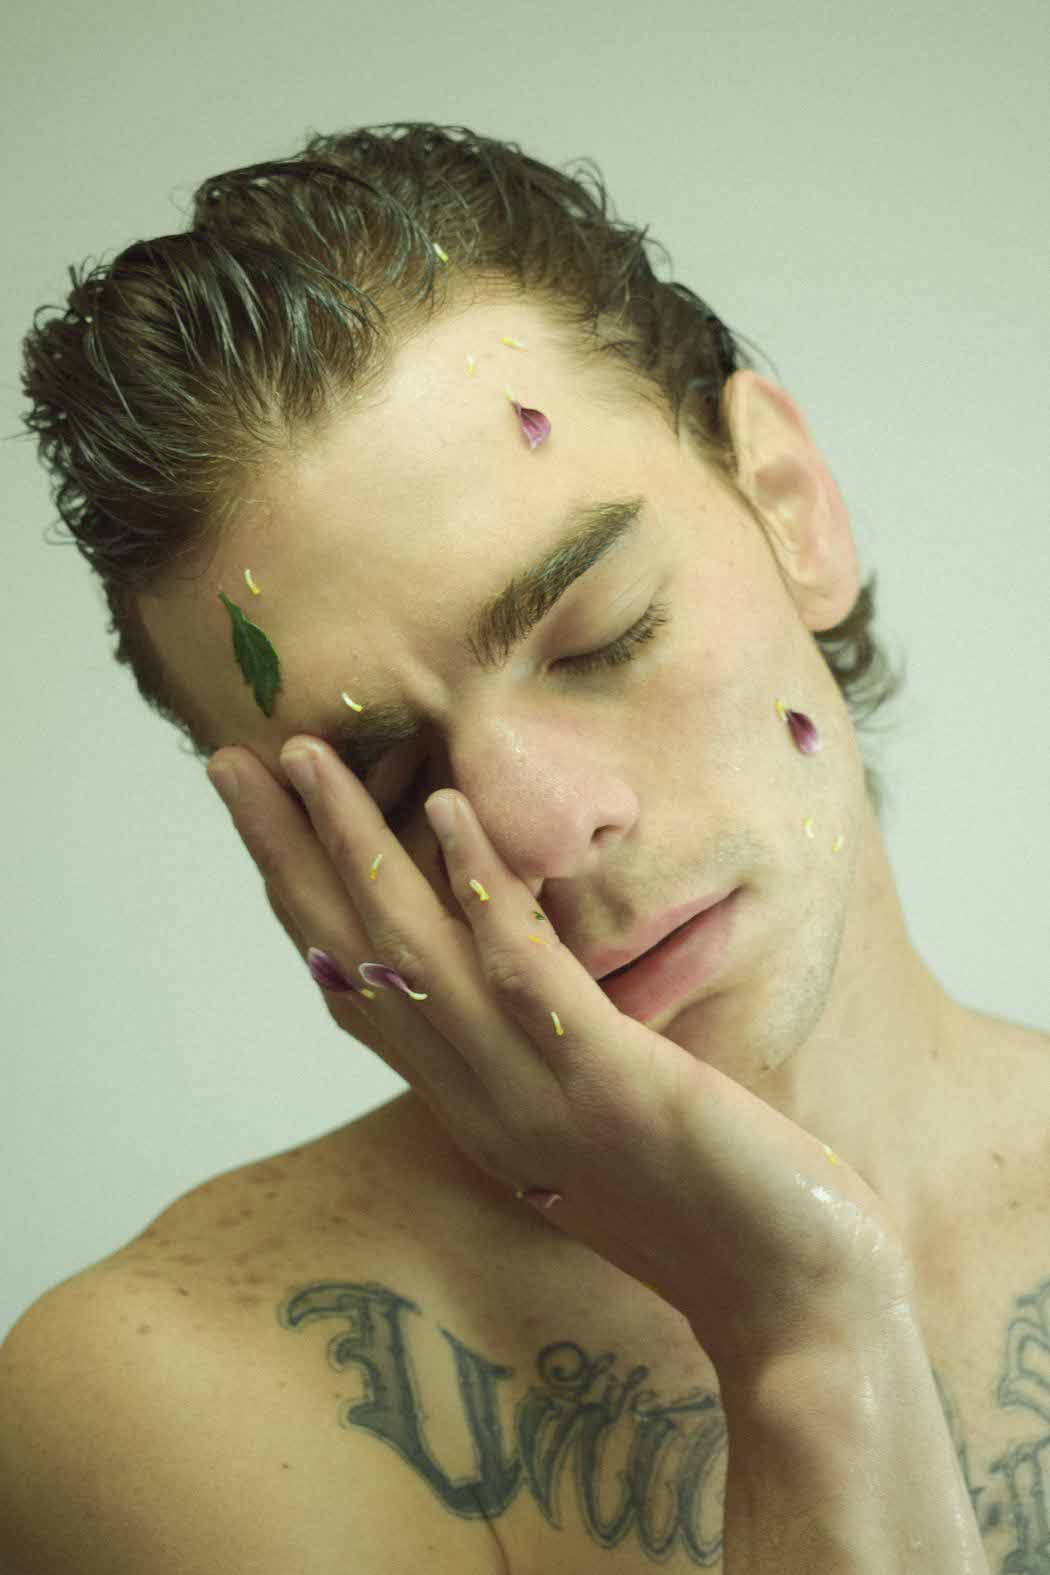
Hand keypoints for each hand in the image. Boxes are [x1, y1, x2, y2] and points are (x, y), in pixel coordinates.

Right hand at [208, 737, 912, 1377]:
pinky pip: (524, 969)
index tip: (263, 824)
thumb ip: (543, 1065)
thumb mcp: (596, 1132)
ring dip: (355, 846)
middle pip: (355, 960)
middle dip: (288, 856)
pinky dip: (480, 883)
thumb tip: (526, 991)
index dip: (299, 904)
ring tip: (309, 758)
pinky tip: (451, 806)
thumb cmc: (711, 1212)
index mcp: (472, 1109)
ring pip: (415, 951)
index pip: (357, 993)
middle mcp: (480, 1101)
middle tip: (233, 765)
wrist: (794, 1307)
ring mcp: (536, 1094)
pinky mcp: (609, 1081)